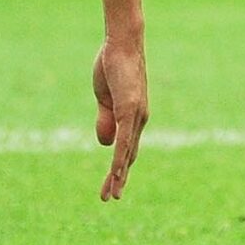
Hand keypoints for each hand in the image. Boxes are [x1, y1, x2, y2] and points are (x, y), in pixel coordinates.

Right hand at [92, 32, 146, 200]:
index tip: (111, 185)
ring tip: (112, 195)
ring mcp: (136, 115)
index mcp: (133, 117)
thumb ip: (106, 120)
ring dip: (119, 175)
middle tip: (111, 199)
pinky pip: (125, 138)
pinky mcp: (130, 109)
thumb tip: (106, 144)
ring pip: (127, 152)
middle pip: (129, 156)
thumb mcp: (106, 99)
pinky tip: (117, 171)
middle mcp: (139, 119)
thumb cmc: (114, 68)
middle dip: (119, 179)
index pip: (126, 149)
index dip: (118, 168)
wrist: (122, 45)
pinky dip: (120, 156)